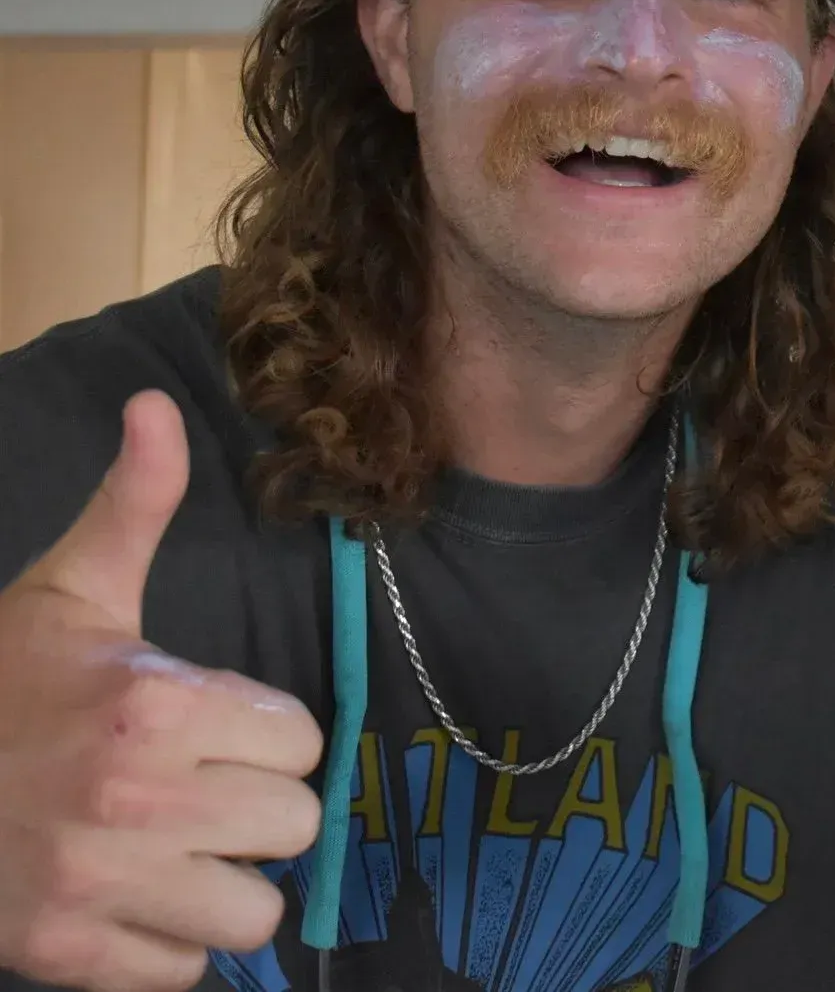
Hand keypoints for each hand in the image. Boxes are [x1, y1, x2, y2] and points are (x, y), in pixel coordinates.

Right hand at [0, 391, 324, 991]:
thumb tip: (156, 403)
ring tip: (181, 845)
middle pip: (294, 823)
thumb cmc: (4, 680)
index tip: (224, 723)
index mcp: (154, 705)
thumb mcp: (72, 586)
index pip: (301, 740)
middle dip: (259, 801)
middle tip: (207, 782)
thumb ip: (134, 502)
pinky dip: (172, 941)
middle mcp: (138, 804)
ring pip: (255, 910)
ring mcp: (102, 892)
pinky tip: (136, 894)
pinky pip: (186, 972)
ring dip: (227, 879)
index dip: (268, 730)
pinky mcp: (71, 960)